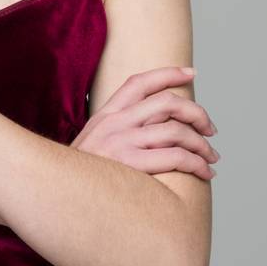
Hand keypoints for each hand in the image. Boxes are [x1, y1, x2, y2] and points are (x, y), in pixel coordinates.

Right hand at [71, 66, 219, 179]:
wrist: (55, 193)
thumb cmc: (80, 177)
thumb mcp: (91, 144)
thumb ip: (116, 132)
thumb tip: (151, 130)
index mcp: (104, 115)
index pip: (138, 82)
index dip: (168, 73)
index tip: (191, 72)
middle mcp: (113, 123)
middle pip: (167, 102)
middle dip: (197, 113)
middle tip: (210, 129)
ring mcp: (120, 142)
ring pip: (176, 130)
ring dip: (202, 144)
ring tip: (211, 157)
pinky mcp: (129, 164)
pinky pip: (176, 157)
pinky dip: (197, 163)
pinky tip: (205, 172)